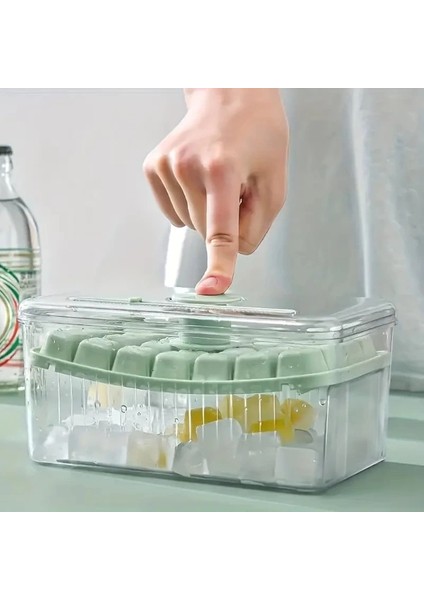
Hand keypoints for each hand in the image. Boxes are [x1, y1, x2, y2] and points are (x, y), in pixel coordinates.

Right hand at [143, 88, 288, 293]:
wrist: (229, 93)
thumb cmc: (258, 134)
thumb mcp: (274, 180)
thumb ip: (257, 224)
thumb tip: (231, 252)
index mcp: (223, 169)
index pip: (221, 230)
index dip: (219, 264)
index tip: (211, 289)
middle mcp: (187, 166)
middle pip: (206, 232)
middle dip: (225, 221)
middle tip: (237, 186)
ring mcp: (165, 165)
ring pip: (189, 224)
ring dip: (207, 212)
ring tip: (219, 176)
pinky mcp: (152, 167)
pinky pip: (173, 213)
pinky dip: (189, 206)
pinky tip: (199, 179)